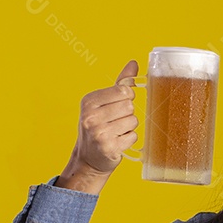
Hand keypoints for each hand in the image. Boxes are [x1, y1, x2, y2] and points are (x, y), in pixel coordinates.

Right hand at [56, 60, 138, 194]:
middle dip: (127, 115)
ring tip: (116, 133)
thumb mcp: (104, 103)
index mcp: (89, 101)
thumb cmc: (99, 127)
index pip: (123, 91)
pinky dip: (129, 140)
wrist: (89, 159)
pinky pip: (133, 137)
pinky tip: (117, 142)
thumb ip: (120, 83)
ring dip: (129, 128)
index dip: (126, 99)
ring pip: (133, 121)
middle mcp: (91, 116)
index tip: (116, 106)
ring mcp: (99, 132)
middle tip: (115, 123)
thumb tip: (134, 63)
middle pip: (129, 107)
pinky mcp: (109, 147)